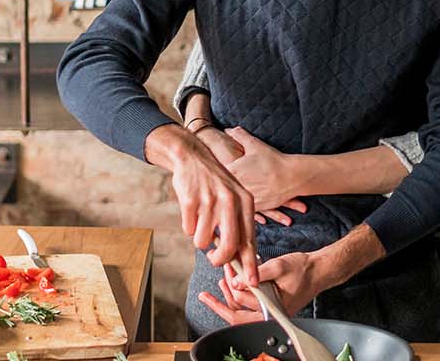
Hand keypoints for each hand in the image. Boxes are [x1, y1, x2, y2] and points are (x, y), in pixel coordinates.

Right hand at [145, 124, 259, 285]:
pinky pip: (188, 230)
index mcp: (245, 202)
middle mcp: (230, 202)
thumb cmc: (215, 183)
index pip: (250, 240)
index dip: (250, 264)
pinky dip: (188, 226)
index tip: (251, 281)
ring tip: (201, 221)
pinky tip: (191, 211)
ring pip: (203, 242)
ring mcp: (209, 201)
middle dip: (220, 260)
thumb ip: (239, 224)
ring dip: (199, 238)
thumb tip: (241, 257)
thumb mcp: (234, 198)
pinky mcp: (190, 201)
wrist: (192, 157)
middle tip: (214, 260)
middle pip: (228, 247)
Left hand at [196, 252, 325, 322]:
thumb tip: (236, 281)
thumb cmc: (302, 269)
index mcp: (273, 307)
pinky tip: (231, 283)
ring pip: (242, 311)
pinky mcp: (269, 305)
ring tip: (220, 281)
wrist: (317, 270)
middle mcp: (270, 313)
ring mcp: (269, 311)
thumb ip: (257, 274)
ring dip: (229, 297)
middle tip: (205, 296)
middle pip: (238, 316)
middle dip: (221, 304)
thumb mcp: (278, 266)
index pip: (243, 303)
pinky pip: (249, 306)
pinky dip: (239, 295)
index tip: (225, 276)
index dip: (231, 289)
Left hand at [199, 127, 304, 224]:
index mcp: (232, 171)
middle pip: (218, 192)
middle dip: (210, 195)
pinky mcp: (254, 208)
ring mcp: (244, 199)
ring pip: (229, 205)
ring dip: (223, 208)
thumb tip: (228, 129)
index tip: (198, 176)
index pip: (213, 174)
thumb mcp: (254, 145)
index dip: (205, 176)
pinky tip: (232, 217)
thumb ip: (239, 135)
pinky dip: (238, 214)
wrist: (291, 177)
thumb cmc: (272, 160)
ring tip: (213, 213)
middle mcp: (235, 187)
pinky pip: (242, 212)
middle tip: (199, 198)